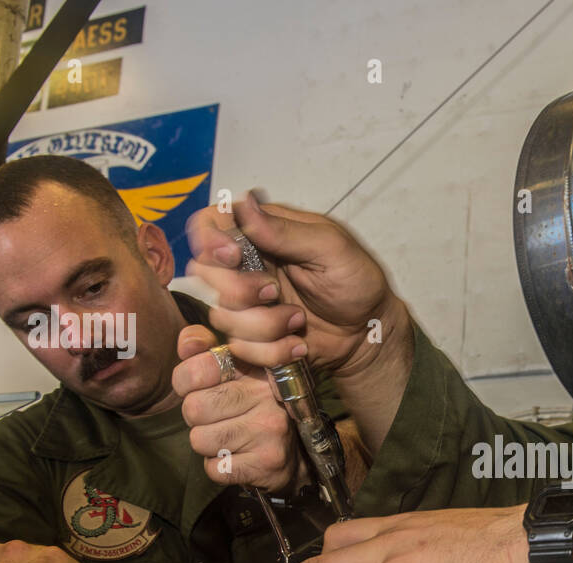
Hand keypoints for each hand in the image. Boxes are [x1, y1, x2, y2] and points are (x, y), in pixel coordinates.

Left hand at [173, 324, 302, 490]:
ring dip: (207, 445)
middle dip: (196, 419)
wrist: (299, 454)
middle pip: (194, 408)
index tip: (201, 388)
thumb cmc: (256, 409)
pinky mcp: (268, 462)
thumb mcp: (236, 373)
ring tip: (229, 439)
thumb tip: (186, 342)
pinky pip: (214, 469)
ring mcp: (269, 429)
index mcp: (254, 366)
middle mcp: (265, 395)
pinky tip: (237, 458)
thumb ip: (205, 352)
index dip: (186, 382)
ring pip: (200, 440)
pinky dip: (218, 468)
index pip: (195, 370)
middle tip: (218, 419)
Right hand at [185, 192, 408, 376]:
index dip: (210, 240)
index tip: (233, 255)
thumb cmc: (357, 283)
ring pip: (222, 315)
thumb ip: (284, 230)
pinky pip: (240, 347)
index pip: (210, 224)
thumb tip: (244, 202)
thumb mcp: (329, 248)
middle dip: (239, 290)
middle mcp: (247, 266)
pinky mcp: (253, 338)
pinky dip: (272, 350)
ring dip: (264, 325)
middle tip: (275, 292)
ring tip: (299, 320)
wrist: (368, 335)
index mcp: (262, 233)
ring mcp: (247, 304)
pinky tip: (297, 343)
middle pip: (204, 273)